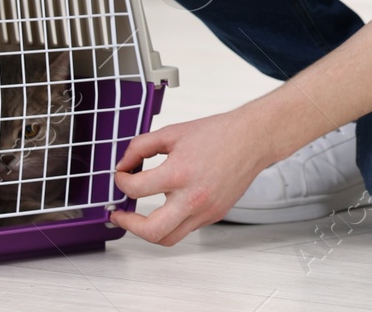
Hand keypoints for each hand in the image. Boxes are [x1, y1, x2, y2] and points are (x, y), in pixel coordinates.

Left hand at [109, 109, 276, 245]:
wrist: (251, 139)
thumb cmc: (218, 133)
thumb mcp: (172, 132)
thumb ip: (141, 146)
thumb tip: (124, 164)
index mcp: (179, 173)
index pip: (136, 189)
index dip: (121, 182)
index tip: (121, 176)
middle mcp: (193, 198)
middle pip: (151, 231)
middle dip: (128, 224)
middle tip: (120, 214)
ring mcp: (205, 211)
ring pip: (168, 238)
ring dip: (148, 231)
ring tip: (139, 218)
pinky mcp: (214, 215)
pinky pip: (186, 228)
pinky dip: (172, 221)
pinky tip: (168, 206)